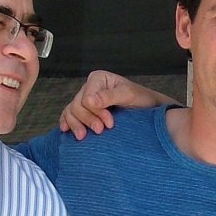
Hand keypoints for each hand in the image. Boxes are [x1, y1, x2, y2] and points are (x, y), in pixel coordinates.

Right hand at [59, 70, 178, 139]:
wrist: (149, 109)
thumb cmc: (141, 100)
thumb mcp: (128, 95)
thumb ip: (109, 96)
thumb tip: (89, 101)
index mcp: (98, 78)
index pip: (86, 97)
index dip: (95, 112)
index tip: (109, 123)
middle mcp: (90, 87)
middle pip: (77, 105)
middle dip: (87, 119)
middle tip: (100, 131)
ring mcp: (86, 99)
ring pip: (71, 111)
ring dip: (76, 124)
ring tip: (82, 137)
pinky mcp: (86, 110)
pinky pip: (70, 115)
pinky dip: (68, 122)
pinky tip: (66, 130)